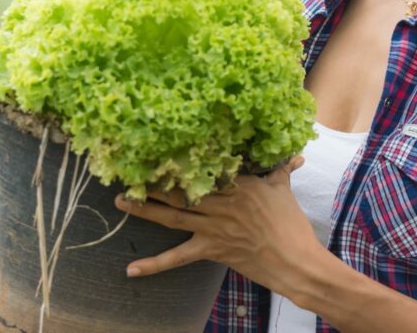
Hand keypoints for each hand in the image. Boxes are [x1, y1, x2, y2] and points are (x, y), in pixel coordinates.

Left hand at [113, 156, 322, 296]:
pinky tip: (131, 269)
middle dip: (153, 179)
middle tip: (128, 170)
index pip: (204, 166)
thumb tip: (294, 155)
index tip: (159, 147)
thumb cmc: (291, 224)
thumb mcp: (283, 191)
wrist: (295, 261)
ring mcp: (214, 226)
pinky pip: (177, 257)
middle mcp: (221, 201)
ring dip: (144, 209)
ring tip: (120, 201)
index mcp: (238, 182)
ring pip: (173, 215)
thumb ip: (281, 171)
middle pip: (181, 188)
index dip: (181, 158)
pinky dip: (154, 264)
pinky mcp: (211, 250)